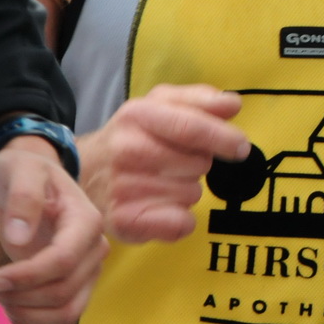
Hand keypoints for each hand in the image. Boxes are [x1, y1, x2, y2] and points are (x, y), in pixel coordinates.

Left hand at [0, 138, 107, 323]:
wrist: (31, 182)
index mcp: (86, 222)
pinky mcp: (78, 289)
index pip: (62, 262)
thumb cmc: (25, 174)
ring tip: (0, 294)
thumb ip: (23, 198)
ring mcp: (89, 272)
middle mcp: (94, 251)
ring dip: (24, 315)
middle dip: (17, 296)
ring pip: (65, 315)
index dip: (23, 277)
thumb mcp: (19, 172)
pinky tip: (13, 311)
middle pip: (62, 293)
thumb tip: (21, 238)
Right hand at [78, 85, 248, 244]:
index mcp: (139, 115)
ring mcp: (124, 187)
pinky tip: (163, 209)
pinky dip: (181, 220)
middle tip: (175, 162)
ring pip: (192, 194)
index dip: (222, 138)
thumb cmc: (133, 135)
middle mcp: (128, 150)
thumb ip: (199, 99)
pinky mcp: (124, 221)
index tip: (241, 148)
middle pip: (198, 164)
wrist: (82, 170)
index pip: (190, 127)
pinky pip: (180, 224)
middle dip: (198, 163)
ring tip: (161, 182)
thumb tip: (232, 103)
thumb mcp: (160, 104)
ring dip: (186, 190)